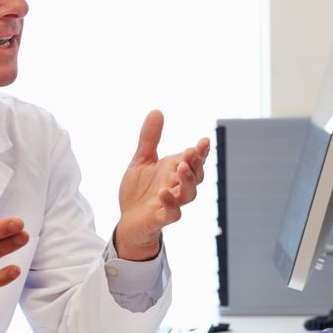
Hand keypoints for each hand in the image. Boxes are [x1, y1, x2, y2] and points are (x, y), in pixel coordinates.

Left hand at [114, 110, 209, 260]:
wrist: (127, 221)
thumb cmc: (139, 191)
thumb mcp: (141, 160)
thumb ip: (149, 138)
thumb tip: (157, 111)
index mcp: (175, 171)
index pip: (194, 161)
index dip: (202, 152)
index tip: (204, 140)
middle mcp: (177, 187)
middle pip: (196, 176)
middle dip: (196, 164)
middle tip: (191, 152)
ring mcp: (171, 203)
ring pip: (188, 194)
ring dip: (187, 181)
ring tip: (181, 168)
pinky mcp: (161, 218)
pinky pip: (171, 213)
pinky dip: (170, 203)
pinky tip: (162, 192)